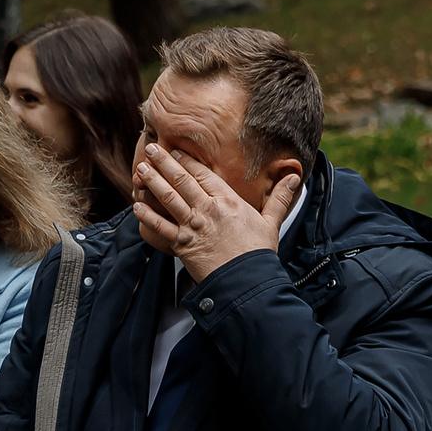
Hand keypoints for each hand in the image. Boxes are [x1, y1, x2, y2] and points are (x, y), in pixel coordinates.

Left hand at [132, 144, 299, 280]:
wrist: (245, 281)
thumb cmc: (258, 254)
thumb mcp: (272, 222)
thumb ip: (280, 198)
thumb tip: (295, 176)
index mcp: (228, 201)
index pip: (203, 174)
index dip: (187, 161)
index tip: (175, 151)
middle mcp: (207, 210)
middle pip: (181, 180)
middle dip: (163, 162)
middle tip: (150, 149)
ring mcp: (192, 226)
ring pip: (167, 198)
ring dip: (152, 182)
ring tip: (140, 169)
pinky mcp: (181, 244)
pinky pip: (159, 226)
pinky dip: (146, 215)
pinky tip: (136, 205)